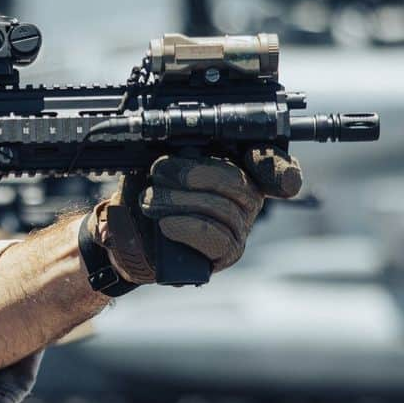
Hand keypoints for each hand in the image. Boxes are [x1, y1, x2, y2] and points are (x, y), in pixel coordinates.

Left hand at [85, 147, 302, 284]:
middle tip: (159, 172)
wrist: (128, 228)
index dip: (275, 164)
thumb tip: (185, 150)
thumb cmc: (148, 189)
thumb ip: (178, 152)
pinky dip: (187, 228)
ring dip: (177, 201)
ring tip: (149, 200)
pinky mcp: (227, 252)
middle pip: (236, 181)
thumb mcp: (157, 162)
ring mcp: (240, 225)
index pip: (270, 161)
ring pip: (221, 209)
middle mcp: (247, 195)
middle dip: (193, 173)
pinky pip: (216, 239)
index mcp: (235, 164)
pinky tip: (166, 225)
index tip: (257, 160)